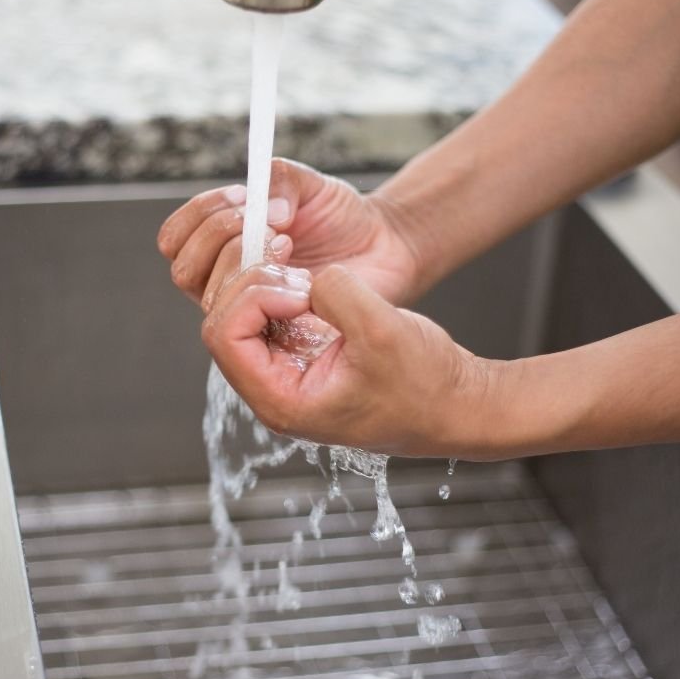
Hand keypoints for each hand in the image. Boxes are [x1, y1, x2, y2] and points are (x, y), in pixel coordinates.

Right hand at [158, 159, 423, 311]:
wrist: (385, 248)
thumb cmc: (342, 217)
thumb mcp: (310, 184)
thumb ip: (279, 179)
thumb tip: (263, 208)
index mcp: (220, 242)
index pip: (175, 237)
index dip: (199, 214)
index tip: (243, 196)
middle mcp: (224, 279)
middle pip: (184, 268)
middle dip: (219, 237)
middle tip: (269, 222)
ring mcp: (246, 309)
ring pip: (207, 296)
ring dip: (242, 262)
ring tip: (288, 244)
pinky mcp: (273, 333)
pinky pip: (245, 323)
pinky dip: (266, 292)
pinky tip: (301, 276)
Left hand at [201, 262, 501, 458]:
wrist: (456, 403)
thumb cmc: (425, 387)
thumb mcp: (383, 332)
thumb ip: (336, 294)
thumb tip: (309, 275)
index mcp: (281, 401)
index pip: (224, 336)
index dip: (253, 296)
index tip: (300, 290)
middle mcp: (273, 389)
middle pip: (224, 320)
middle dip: (256, 284)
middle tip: (303, 275)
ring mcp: (285, 371)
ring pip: (241, 313)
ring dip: (267, 283)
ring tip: (310, 279)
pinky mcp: (300, 354)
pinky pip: (267, 313)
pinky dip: (282, 288)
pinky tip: (313, 283)